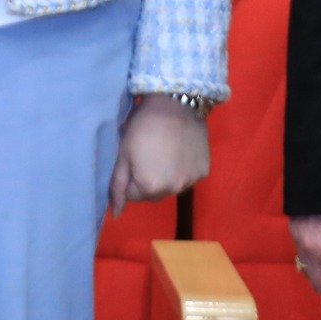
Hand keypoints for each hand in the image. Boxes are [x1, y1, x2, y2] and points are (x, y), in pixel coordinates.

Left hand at [110, 95, 207, 212]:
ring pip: (171, 187)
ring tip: (164, 152)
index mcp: (149, 187)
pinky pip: (188, 178)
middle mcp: (172, 190)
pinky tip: (180, 151)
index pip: (133, 196)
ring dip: (166, 177)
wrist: (176, 104)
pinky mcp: (204, 172)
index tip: (133, 159)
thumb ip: (118, 186)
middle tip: (148, 155)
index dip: (131, 178)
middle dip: (148, 180)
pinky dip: (183, 169)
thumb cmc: (143, 126)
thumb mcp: (123, 153)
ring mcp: (190, 182)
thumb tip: (117, 215)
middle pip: (153, 194)